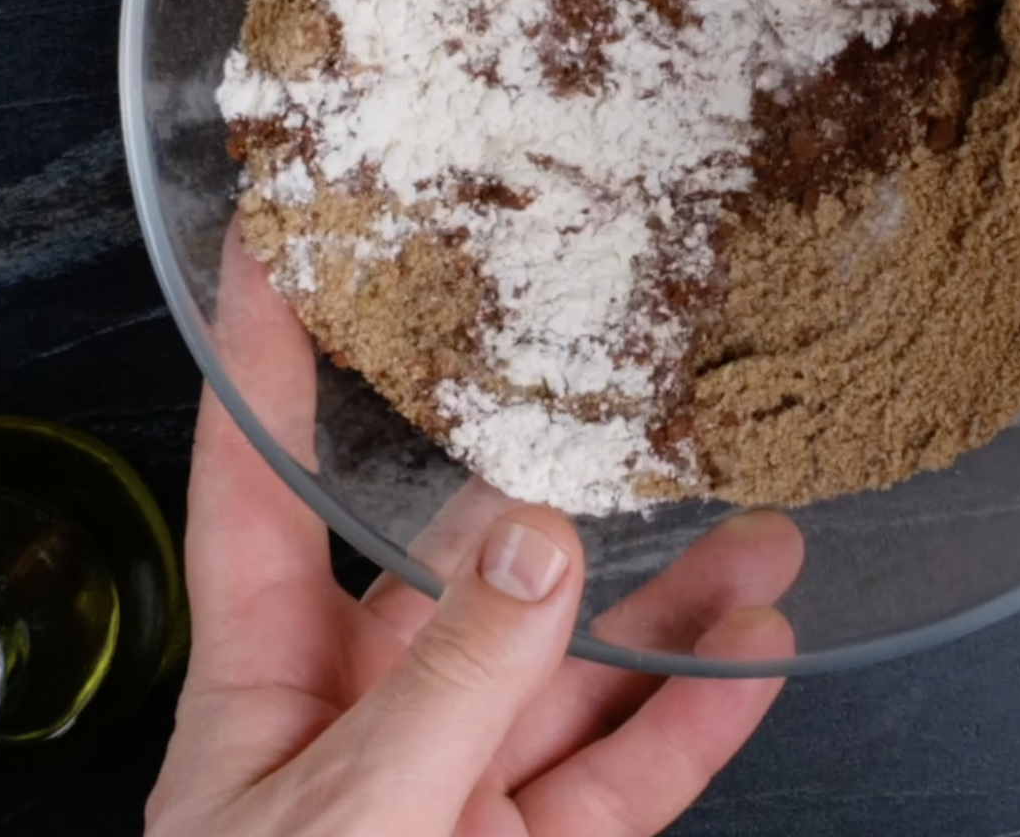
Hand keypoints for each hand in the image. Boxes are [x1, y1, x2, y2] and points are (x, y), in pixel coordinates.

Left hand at [146, 227, 803, 836]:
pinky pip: (632, 768)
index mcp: (269, 682)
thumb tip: (540, 540)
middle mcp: (371, 710)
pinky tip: (760, 652)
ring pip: (581, 663)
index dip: (265, 360)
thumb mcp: (345, 826)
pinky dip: (699, 713)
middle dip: (557, 484)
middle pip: (470, 562)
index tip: (285, 240)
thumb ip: (448, 688)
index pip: (257, 483)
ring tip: (762, 529)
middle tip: (626, 384)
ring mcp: (465, 781)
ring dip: (674, 599)